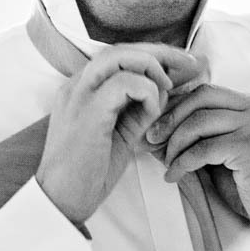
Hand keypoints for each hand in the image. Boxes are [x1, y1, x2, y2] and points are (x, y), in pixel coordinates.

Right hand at [37, 45, 208, 224]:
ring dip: (151, 67)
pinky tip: (152, 112)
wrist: (61, 202)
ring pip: (118, 56)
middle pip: (119, 48)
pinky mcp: (88, 112)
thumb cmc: (88, 174)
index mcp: (80, 90)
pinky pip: (124, 83)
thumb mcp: (118, 134)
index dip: (150, 54)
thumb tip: (163, 94)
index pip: (117, 55)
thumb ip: (136, 111)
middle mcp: (76, 86)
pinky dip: (146, 92)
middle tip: (188, 63)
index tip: (178, 64)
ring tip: (167, 89)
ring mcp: (79, 96)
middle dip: (158, 52)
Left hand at [146, 85, 249, 223]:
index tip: (157, 127)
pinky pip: (204, 148)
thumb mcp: (228, 154)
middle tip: (152, 138)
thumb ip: (206, 135)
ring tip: (166, 162)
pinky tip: (174, 176)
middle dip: (171, 117)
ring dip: (174, 143)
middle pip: (202, 96)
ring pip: (199, 121)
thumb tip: (163, 129)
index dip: (177, 107)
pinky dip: (182, 162)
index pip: (207, 91)